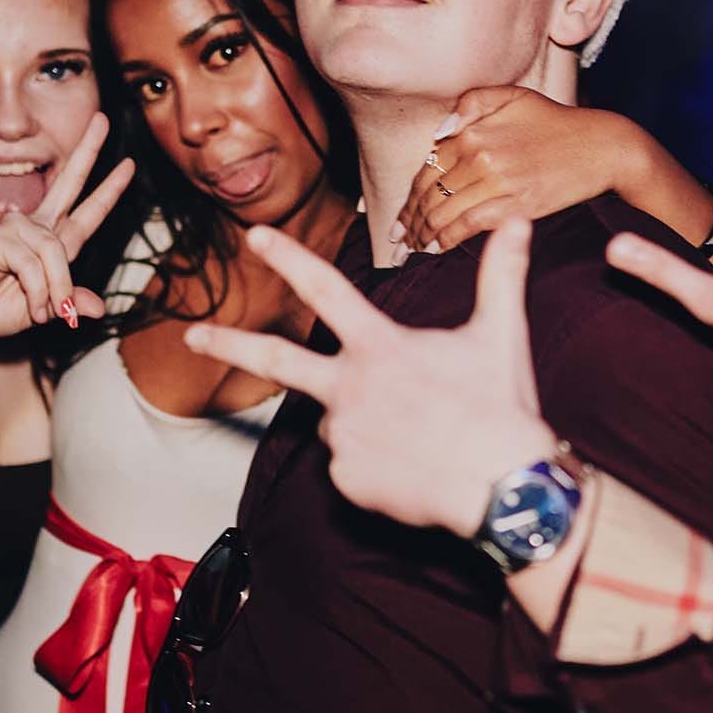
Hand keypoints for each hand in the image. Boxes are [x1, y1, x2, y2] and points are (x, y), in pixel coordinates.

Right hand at [0, 113, 133, 341]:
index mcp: (49, 241)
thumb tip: (100, 308)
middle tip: (102, 119)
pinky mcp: (0, 236)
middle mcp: (35, 226)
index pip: (86, 211)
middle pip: (69, 182)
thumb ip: (70, 302)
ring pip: (57, 253)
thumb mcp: (45, 309)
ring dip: (57, 290)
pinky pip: (35, 264)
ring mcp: (16, 227)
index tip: (128, 165)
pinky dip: (38, 290)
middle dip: (88, 151)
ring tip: (47, 312)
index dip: (108, 190)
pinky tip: (32, 306)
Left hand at [185, 219, 558, 537]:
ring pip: (339, 420)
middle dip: (228, 343)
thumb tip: (521, 221)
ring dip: (369, 422)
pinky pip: (352, 466)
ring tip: (425, 436)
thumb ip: (501, 275)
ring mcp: (343, 437)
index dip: (289, 257)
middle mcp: (350, 389)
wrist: (506, 490)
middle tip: (191, 335)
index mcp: (380, 347)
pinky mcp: (347, 481)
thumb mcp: (501, 334)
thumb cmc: (502, 408)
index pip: (325, 289)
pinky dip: (378, 465)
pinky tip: (416, 468)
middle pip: (277, 360)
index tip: (255, 237)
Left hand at [393, 87, 634, 260]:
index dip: (409, 196)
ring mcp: (498, 182)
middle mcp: (480, 155)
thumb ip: (472, 103)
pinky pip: (468, 226)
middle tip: (400, 239)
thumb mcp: (514, 97)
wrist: (602, 148)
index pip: (427, 169)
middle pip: (430, 194)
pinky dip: (446, 239)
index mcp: (474, 130)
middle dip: (410, 220)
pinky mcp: (515, 206)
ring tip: (414, 248)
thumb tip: (439, 133)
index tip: (401, 216)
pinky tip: (435, 249)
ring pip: (444, 212)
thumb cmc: (557, 123)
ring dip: (423, 234)